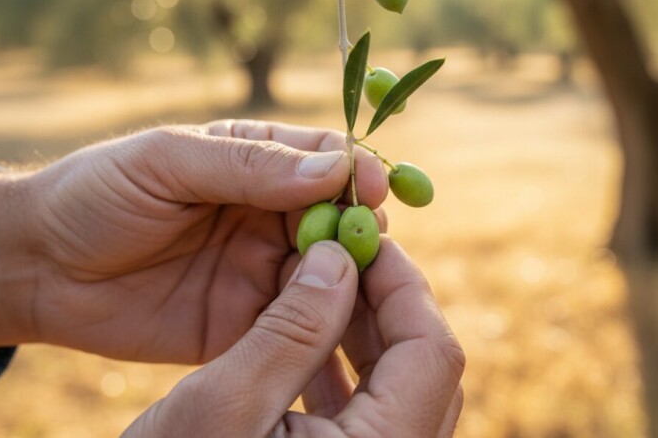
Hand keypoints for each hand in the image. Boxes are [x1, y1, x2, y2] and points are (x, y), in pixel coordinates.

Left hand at [0, 120, 386, 362]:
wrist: (39, 269)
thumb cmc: (97, 195)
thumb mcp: (167, 162)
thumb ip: (248, 166)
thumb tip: (334, 169)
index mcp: (254, 163)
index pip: (323, 159)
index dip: (354, 171)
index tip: (373, 187)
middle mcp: (269, 215)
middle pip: (337, 219)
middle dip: (359, 229)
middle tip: (370, 243)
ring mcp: (261, 270)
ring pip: (328, 273)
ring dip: (350, 279)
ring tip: (363, 288)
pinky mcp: (247, 324)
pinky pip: (298, 324)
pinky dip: (322, 325)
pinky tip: (334, 327)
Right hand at [123, 239, 464, 437]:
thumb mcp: (226, 404)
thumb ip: (291, 329)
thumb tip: (339, 258)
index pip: (432, 355)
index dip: (404, 287)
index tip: (366, 240)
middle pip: (424, 370)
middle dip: (385, 304)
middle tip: (343, 256)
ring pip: (398, 391)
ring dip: (365, 335)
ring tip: (321, 286)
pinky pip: (369, 417)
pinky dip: (345, 373)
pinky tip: (306, 341)